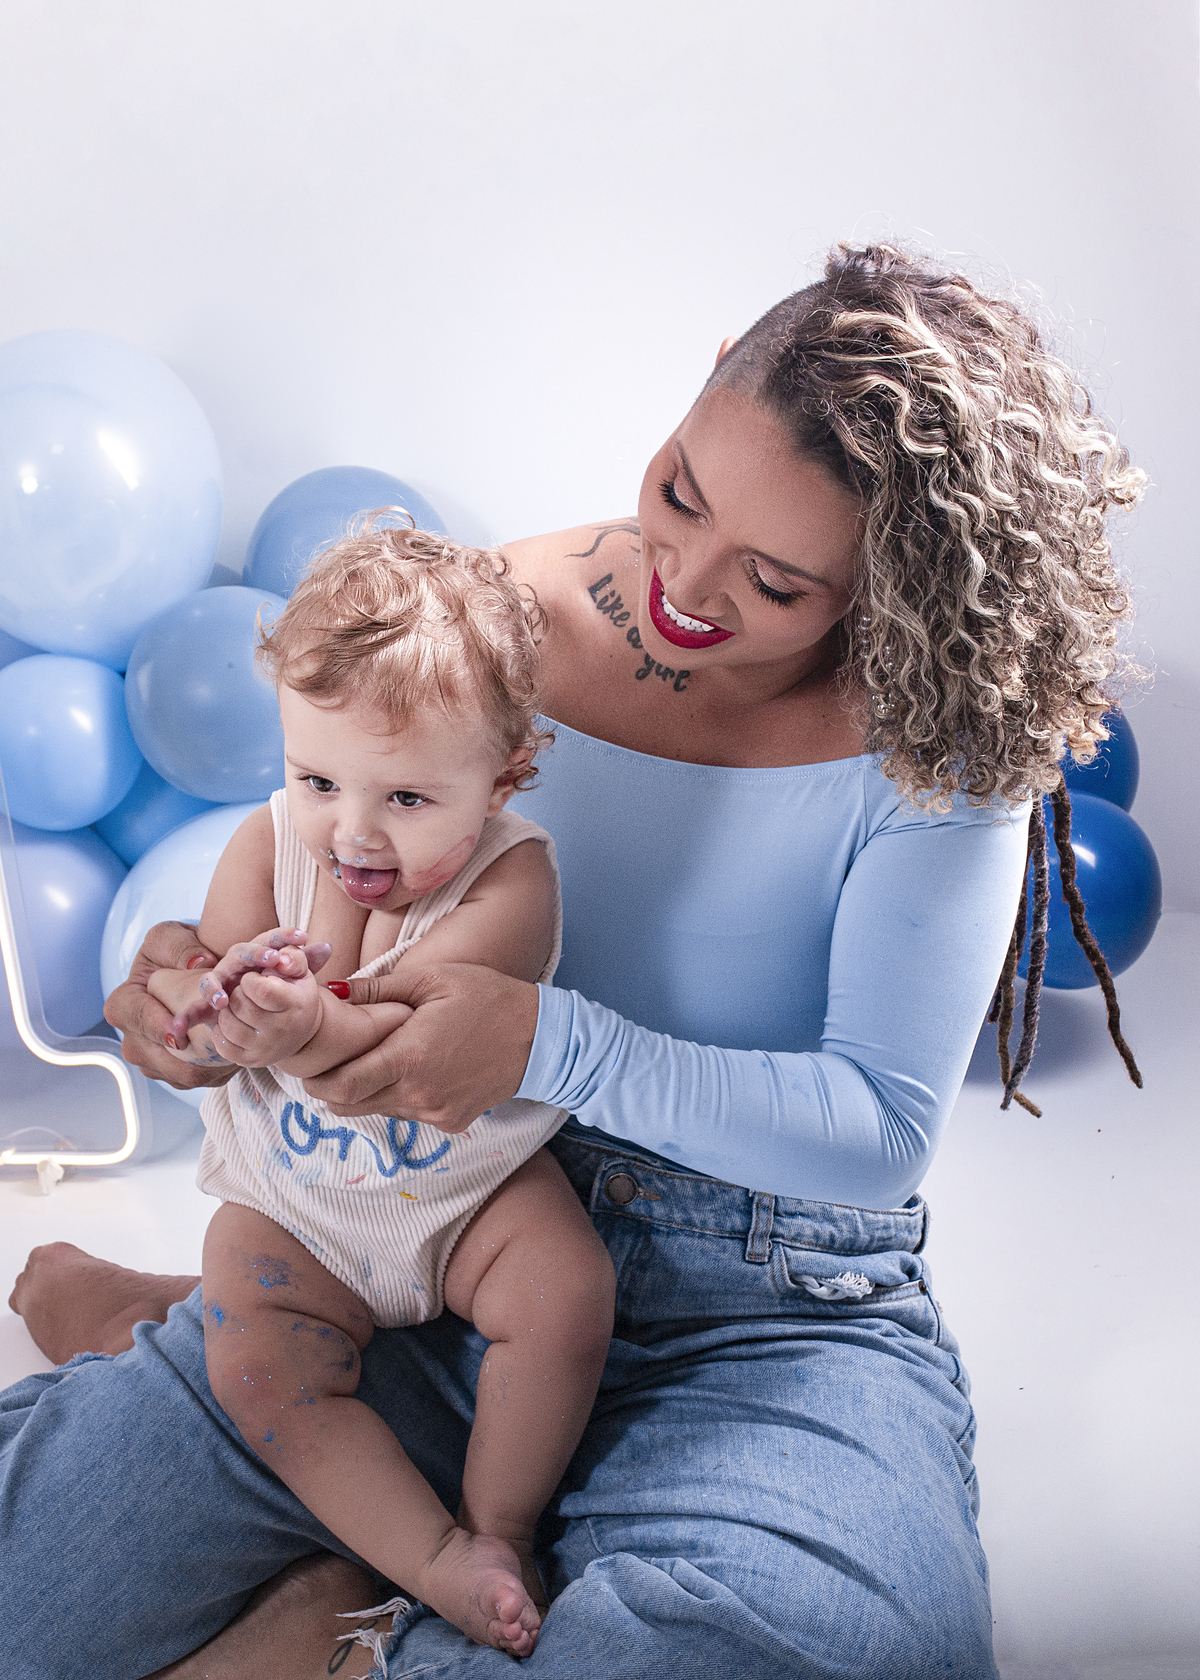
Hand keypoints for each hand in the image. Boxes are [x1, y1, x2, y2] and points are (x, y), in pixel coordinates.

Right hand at [104, 922, 228, 1088]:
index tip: (181, 1032)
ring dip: (207, 1064)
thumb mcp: (172, 936)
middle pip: (156, 1057)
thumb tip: (197, 964)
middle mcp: (133, 1037)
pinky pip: (196, 1079)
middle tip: (222, 1041)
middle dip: (189, 1054)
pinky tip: (235, 1052)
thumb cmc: (177, 953)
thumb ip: (179, 946)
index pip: (135, 1019)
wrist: (194, 971)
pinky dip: (216, 1070)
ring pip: (179, 1073)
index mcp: (124, 1003)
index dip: (157, 1027)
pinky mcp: (175, 1072)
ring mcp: (153, 1059)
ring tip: (234, 1046)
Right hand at [168, 929, 330, 1040]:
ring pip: (212, 980)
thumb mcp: (290, 975)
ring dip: (215, 988)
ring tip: (223, 1000)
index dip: (284, 936)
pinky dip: (184, 1019)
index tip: (304, 936)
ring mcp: (218, 984)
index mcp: (256, 954)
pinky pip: (191, 1012)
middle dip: (255, 954)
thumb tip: (327, 947)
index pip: (269, 939)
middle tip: (273, 960)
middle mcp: (234, 965)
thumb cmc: (272, 985)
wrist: (249, 1008)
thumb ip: (305, 961)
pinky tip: (180, 1029)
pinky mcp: (204, 1007)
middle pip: (241, 953)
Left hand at [205, 957, 325, 1068]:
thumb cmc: (297, 994)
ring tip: (240, 1006)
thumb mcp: (302, 972)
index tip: (255, 979)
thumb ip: (292, 956)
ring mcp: (265, 1049)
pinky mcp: (249, 1061)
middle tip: (248, 993)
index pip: (260, 989)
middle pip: (239, 1004)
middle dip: (238, 992)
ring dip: (228, 1010)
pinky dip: (221, 1030)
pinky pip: (222, 1045)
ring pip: (227, 1024)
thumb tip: (279, 957)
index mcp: (295, 1005)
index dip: (251, 980)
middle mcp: (281, 1030)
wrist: (302, 1032)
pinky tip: (233, 1022)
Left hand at [302, 962, 539, 1133]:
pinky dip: (398, 1097)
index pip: (341, 1087)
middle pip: (350, 1106)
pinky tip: (415, 1069)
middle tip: (331, 1064)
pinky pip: (408, 1115)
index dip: (316, 1081)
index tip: (309, 1066)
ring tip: (376, 1060)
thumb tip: (332, 991)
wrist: (541, 1038)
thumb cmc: (487, 998)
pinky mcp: (451, 1122)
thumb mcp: (432, 979)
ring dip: (366, 1092)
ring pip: (377, 1111)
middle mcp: (418, 1094)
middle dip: (332, 1089)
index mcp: (409, 1057)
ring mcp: (435, 1113)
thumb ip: (378, 989)